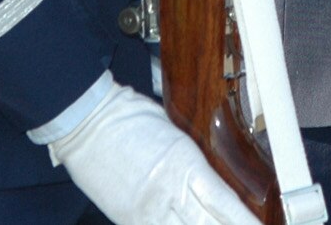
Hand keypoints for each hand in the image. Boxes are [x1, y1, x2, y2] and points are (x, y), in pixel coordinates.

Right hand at [38, 79, 262, 224]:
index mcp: (184, 164)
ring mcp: (146, 211)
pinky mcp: (128, 219)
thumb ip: (197, 160)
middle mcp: (168, 192)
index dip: (245, 222)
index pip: (224, 203)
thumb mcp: (176, 132)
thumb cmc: (130, 117)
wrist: (85, 121)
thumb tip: (218, 180)